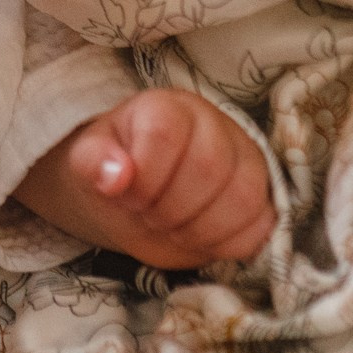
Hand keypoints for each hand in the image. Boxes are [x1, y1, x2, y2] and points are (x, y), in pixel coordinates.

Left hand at [15, 88, 274, 270]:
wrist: (137, 191)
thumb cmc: (115, 168)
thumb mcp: (88, 160)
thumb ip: (94, 162)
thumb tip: (115, 176)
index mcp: (168, 107)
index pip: (166, 133)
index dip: (145, 176)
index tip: (128, 196)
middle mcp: (215, 125)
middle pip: (209, 167)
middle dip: (171, 207)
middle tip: (149, 216)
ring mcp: (245, 160)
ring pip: (244, 197)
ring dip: (200, 229)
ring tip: (171, 228)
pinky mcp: (263, 197)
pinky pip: (262, 226)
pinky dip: (227, 244)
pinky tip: (198, 238)